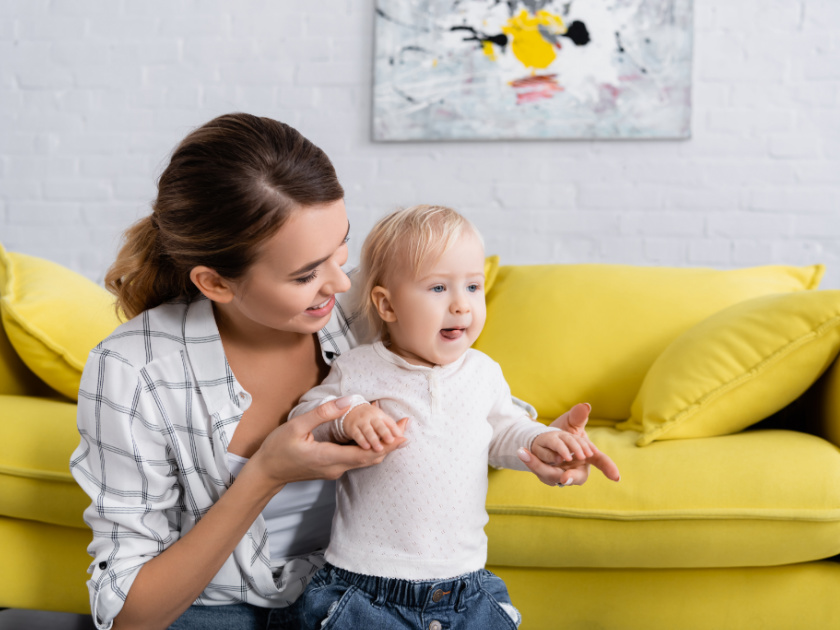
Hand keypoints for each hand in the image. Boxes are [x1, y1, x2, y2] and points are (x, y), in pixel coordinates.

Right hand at [250, 398, 408, 488]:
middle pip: (372, 458)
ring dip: (382, 447)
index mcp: (330, 457)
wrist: (266, 472)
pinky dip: (369, 449)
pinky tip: (373, 437)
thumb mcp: (298, 426)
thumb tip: (349, 400)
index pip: (368, 453)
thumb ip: (324, 413)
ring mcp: (335, 470)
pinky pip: (357, 460)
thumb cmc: (278, 449)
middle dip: (391, 444)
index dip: (388, 444)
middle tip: (406, 427)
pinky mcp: (332, 468)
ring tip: (396, 432)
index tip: (403, 432)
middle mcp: (337, 467)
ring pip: (365, 460)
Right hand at [343, 403, 406, 451]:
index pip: (389, 422)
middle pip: (379, 425)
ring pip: (368, 430)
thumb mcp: (382, 419)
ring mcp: (361, 422)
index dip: (395, 429)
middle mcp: (371, 417)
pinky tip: (366, 447)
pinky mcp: (352, 427)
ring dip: (374, 439)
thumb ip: (394, 426)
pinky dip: (362, 440)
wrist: (350, 410)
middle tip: (391, 441)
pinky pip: (357, 434)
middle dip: (385, 433)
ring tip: (379, 448)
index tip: (401, 437)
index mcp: (380, 416)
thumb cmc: (371, 418)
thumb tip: (409, 421)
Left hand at [517, 403, 620, 486]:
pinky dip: (530, 461)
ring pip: (553, 475)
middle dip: (571, 478)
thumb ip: (578, 417)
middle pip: (577, 477)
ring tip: (529, 455)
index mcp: (587, 457)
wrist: (546, 440)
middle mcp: (576, 469)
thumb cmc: (565, 433)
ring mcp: (560, 474)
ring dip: (541, 467)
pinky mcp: (545, 474)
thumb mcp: (570, 424)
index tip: (617, 477)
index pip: (600, 462)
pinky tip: (521, 452)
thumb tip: (585, 406)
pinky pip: (539, 469)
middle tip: (564, 478)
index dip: (609, 469)